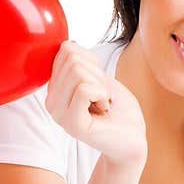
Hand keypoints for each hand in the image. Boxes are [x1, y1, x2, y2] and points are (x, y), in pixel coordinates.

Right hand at [46, 41, 146, 165]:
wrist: (132, 138)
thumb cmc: (119, 109)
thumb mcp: (99, 76)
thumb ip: (80, 61)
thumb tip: (68, 45)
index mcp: (55, 88)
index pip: (66, 50)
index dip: (92, 61)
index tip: (98, 83)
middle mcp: (51, 101)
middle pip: (71, 58)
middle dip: (97, 72)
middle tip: (104, 95)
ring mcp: (59, 114)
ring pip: (77, 72)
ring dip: (101, 84)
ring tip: (104, 103)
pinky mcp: (72, 124)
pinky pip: (84, 89)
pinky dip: (103, 93)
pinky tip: (105, 109)